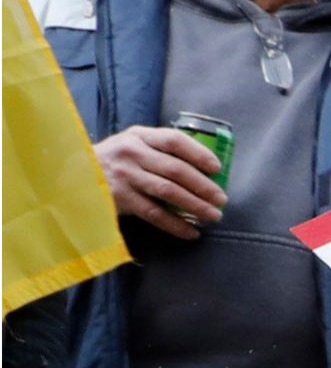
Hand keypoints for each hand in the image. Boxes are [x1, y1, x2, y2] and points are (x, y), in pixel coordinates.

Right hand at [97, 125, 227, 233]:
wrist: (72, 176)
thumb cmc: (113, 161)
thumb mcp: (132, 145)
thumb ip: (159, 150)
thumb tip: (203, 170)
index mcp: (139, 136)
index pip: (174, 140)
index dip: (199, 153)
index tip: (217, 168)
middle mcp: (132, 153)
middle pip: (176, 169)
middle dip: (204, 186)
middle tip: (222, 199)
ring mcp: (125, 176)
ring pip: (168, 192)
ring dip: (195, 206)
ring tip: (213, 216)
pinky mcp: (120, 199)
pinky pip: (154, 213)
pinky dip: (176, 224)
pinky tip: (191, 232)